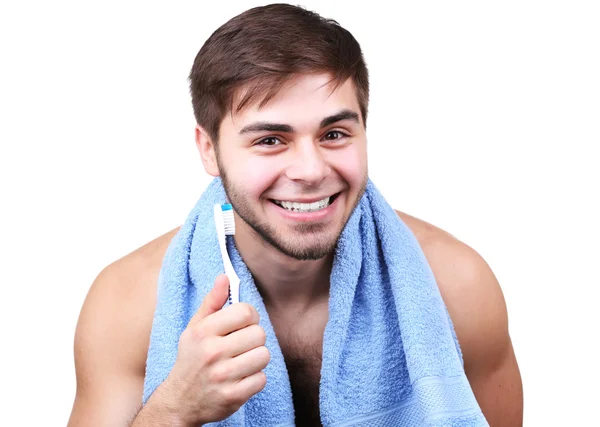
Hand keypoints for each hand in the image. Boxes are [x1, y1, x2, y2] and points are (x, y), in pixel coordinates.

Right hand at [158, 274, 269, 424]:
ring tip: (242, 361)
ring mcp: (222, 376)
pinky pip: (262, 379)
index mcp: (203, 331)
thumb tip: (225, 277)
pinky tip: (240, 378)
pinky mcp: (233, 396)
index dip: (249, 317)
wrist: (180, 401)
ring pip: (264, 356)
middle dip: (253, 339)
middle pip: (258, 334)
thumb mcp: (195, 328)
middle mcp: (212, 352)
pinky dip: (255, 379)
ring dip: (256, 359)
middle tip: (241, 346)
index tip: (242, 324)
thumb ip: (212, 302)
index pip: (245, 312)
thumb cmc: (192, 359)